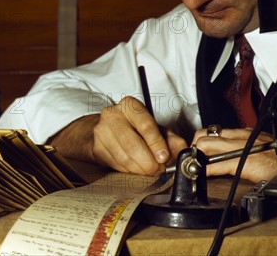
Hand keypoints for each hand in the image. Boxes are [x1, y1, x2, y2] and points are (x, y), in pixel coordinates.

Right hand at [50, 96, 186, 174]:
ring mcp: (101, 131)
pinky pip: (115, 164)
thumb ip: (171, 138)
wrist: (108, 129)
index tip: (164, 157)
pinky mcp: (96, 147)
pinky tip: (136, 169)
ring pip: (123, 157)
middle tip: (158, 169)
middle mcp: (113, 115)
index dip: (156, 143)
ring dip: (140, 169)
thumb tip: (181, 150)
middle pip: (132, 143)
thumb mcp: (155, 128)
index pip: (145, 124)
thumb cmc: (135, 127)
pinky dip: (129, 171)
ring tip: (150, 171)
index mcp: (130, 105)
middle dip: (148, 161)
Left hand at [192, 127, 276, 181]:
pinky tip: (202, 175)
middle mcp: (238, 136)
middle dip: (193, 147)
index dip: (199, 142)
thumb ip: (242, 149)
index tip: (194, 153)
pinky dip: (205, 170)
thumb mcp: (258, 148)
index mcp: (242, 132)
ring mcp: (239, 147)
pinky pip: (216, 164)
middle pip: (204, 135)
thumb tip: (228, 159)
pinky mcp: (242, 161)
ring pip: (206, 144)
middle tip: (192, 160)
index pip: (212, 132)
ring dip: (196, 157)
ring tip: (194, 167)